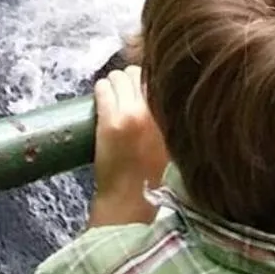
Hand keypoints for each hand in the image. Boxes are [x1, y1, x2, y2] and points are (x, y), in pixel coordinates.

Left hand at [90, 66, 168, 227]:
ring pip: (118, 77)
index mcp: (174, 116)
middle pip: (138, 73)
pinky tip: (100, 99)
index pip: (160, 78)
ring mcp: (132, 114)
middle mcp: (156, 111)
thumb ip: (171, 120)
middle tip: (123, 95)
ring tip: (111, 99)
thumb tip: (163, 97)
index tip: (141, 89)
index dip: (148, 80)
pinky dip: (100, 90)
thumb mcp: (174, 144)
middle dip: (128, 80)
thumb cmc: (151, 177)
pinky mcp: (110, 121)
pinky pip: (103, 89)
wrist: (131, 200)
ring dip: (113, 84)